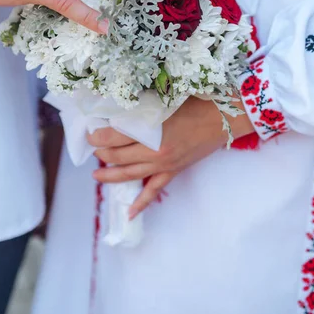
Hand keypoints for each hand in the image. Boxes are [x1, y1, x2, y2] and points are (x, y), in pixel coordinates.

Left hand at [89, 96, 253, 216]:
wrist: (223, 117)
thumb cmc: (194, 103)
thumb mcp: (163, 101)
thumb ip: (142, 109)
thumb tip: (119, 112)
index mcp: (150, 131)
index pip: (113, 137)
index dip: (97, 136)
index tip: (89, 133)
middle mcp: (154, 152)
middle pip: (118, 157)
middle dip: (102, 153)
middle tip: (93, 148)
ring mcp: (164, 165)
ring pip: (130, 175)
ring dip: (111, 176)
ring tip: (97, 175)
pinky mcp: (173, 172)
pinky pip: (154, 191)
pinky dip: (141, 203)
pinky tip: (129, 212)